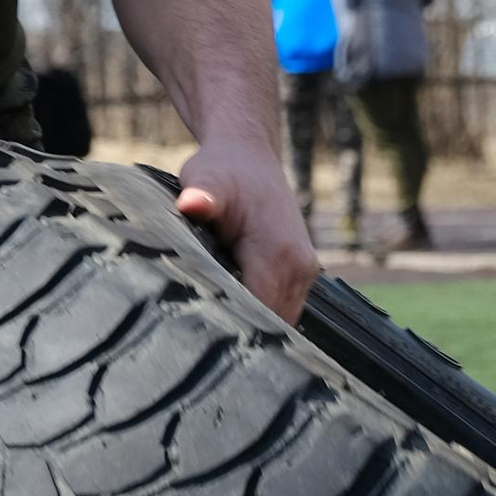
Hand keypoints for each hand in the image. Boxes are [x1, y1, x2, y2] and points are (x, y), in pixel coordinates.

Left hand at [175, 139, 316, 321]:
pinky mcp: (300, 273)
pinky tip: (230, 312)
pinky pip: (282, 308)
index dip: (233, 331)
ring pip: (280, 322)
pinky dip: (259, 315)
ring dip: (252, 328)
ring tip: (212, 330)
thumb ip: (202, 196)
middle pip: (273, 325)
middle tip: (200, 342)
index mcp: (279, 253)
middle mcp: (299, 267)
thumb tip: (192, 203)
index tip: (201, 337)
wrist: (249, 154)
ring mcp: (304, 271)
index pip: (261, 315)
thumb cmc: (223, 169)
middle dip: (241, 336)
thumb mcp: (206, 179)